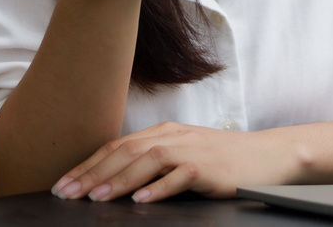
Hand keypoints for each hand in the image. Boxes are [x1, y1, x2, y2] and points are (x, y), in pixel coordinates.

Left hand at [49, 122, 303, 202]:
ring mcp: (193, 150)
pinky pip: (180, 176)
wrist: (270, 155)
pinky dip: (159, 188)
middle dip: (93, 173)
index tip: (63, 184)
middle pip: (126, 151)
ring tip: (95, 198)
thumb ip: (154, 161)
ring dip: (118, 180)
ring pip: (148, 161)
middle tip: (66, 193)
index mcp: (165, 132)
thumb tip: (113, 181)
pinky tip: (141, 200)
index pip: (118, 146)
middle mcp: (175, 136)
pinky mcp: (210, 168)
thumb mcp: (185, 153)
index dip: (88, 164)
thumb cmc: (225, 159)